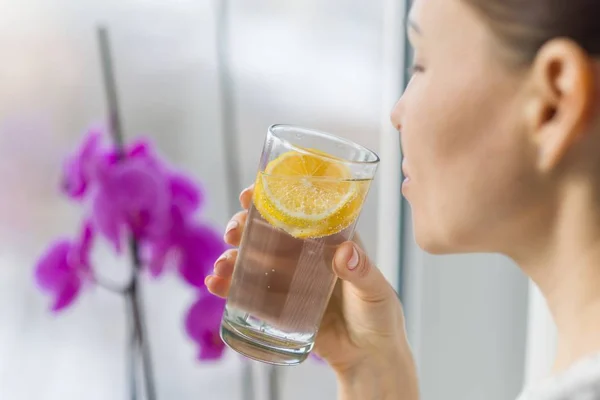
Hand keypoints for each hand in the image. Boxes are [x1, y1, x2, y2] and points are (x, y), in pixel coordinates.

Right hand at [206, 185, 417, 398]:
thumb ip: (362, 273)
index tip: (251, 195)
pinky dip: (230, 287)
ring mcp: (289, 281)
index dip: (273, 200)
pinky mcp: (278, 307)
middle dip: (245, 228)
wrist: (369, 359)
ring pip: (254, 261)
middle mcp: (305, 256)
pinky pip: (250, 294)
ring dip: (233, 258)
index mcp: (330, 241)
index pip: (299, 213)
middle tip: (233, 232)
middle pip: (269, 233)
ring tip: (221, 265)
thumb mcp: (375, 292)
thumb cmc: (380, 318)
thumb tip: (345, 252)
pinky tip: (215, 284)